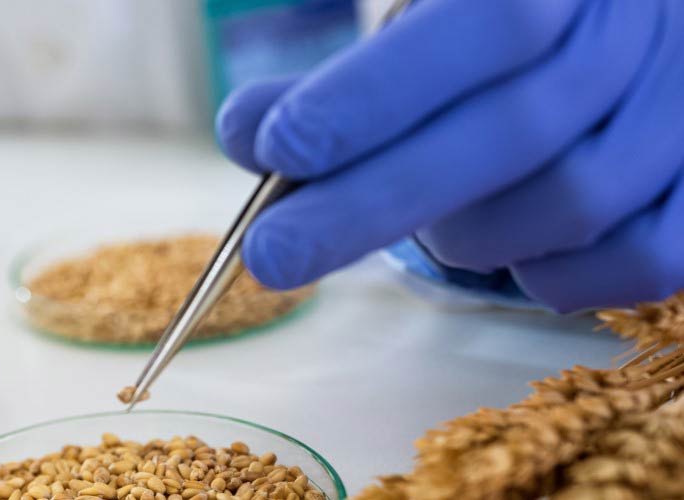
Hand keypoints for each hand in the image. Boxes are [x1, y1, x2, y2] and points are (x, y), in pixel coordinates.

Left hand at [216, 0, 683, 311]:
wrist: (641, 37)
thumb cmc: (495, 43)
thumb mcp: (422, 27)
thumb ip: (339, 81)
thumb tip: (249, 133)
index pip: (484, 24)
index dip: (377, 92)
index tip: (279, 148)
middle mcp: (643, 30)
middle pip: (511, 133)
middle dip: (371, 202)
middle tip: (271, 255)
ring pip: (570, 205)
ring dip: (465, 234)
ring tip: (424, 219)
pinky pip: (638, 261)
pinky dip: (555, 276)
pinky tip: (512, 252)